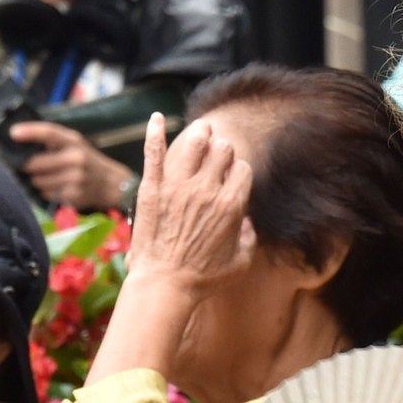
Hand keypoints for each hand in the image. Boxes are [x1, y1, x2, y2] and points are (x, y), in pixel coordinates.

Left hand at [10, 122, 135, 211]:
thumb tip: (16, 136)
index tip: (12, 133)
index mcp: (74, 142)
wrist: (110, 183)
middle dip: (27, 165)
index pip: (49, 133)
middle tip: (28, 164)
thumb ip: (51, 138)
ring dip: (36, 179)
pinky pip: (46, 194)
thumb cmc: (85, 159)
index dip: (30, 132)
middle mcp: (76, 159)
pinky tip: (56, 186)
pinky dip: (46, 191)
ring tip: (46, 176)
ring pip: (37, 181)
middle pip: (34, 163)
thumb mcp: (74, 142)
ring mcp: (75, 179)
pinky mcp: (73, 196)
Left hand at [125, 114, 255, 285]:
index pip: (243, 169)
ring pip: (193, 144)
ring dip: (200, 135)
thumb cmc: (204, 278)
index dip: (240, 170)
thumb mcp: (240, 263)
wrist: (165, 284)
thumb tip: (249, 223)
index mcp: (231, 206)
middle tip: (217, 154)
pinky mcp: (152, 188)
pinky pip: (153, 152)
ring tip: (200, 132)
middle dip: (223, 150)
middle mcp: (206, 190)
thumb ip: (250, 239)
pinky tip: (156, 118)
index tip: (234, 176)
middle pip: (221, 151)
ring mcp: (177, 186)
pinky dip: (154, 132)